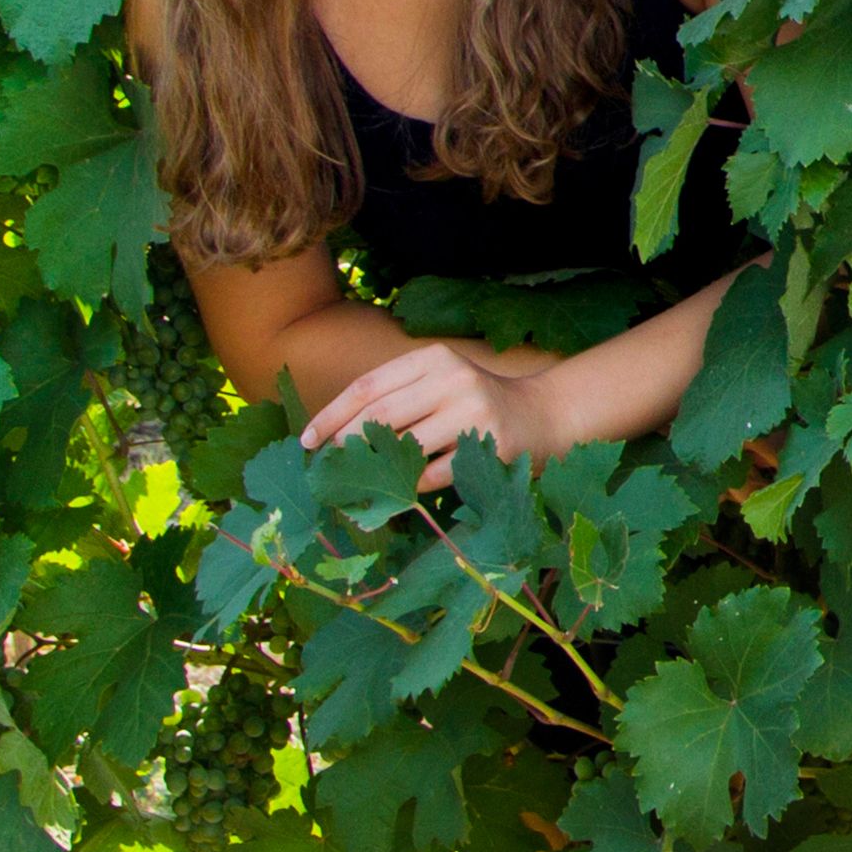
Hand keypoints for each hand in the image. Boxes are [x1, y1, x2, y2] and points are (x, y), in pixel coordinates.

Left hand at [301, 342, 561, 488]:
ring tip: (352, 485)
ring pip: (402, 448)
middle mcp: (454, 379)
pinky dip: (408, 487)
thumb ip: (398, 398)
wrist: (546, 416)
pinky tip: (398, 493)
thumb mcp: (441, 384)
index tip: (306, 440)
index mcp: (435, 359)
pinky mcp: (487, 446)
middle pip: (379, 416)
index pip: (368, 386)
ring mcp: (473, 412)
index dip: (331, 415)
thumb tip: (331, 437)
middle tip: (326, 469)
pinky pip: (430, 475)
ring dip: (372, 470)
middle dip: (344, 446)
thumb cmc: (476, 405)